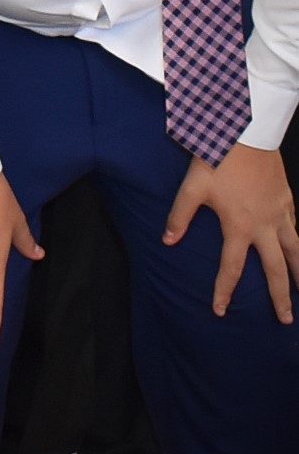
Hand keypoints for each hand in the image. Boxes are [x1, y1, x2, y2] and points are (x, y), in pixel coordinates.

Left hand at [163, 141, 298, 320]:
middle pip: (276, 270)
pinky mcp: (288, 201)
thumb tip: (168, 241)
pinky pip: (297, 230)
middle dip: (280, 297)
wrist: (246, 133)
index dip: (224, 291)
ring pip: (296, 253)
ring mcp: (280, 214)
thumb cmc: (216, 159)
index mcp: (239, 227)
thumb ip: (180, 215)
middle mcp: (264, 227)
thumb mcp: (192, 187)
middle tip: (284, 319)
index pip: (231, 268)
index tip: (221, 311)